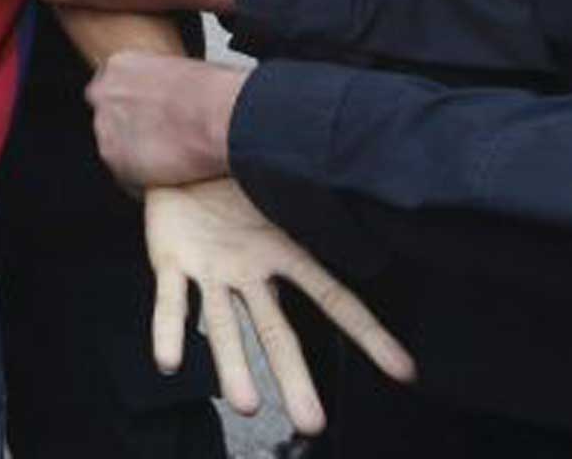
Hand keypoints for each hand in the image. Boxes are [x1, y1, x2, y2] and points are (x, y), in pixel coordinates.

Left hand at [89, 50, 242, 188]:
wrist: (220, 118)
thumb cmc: (212, 92)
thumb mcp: (180, 69)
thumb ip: (158, 81)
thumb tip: (165, 95)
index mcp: (120, 65)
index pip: (110, 85)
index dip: (130, 103)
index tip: (147, 113)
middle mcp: (106, 93)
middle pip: (107, 116)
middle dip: (128, 128)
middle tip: (158, 136)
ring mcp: (106, 127)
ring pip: (114, 146)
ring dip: (135, 154)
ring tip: (169, 156)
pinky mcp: (115, 160)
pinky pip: (125, 175)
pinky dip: (142, 178)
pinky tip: (169, 173)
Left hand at [144, 177, 414, 434]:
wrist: (177, 149)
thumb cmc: (235, 170)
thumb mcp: (278, 180)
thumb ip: (311, 198)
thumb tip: (364, 184)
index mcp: (284, 251)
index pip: (333, 298)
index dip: (367, 332)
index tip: (403, 371)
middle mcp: (249, 272)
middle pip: (277, 332)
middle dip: (294, 376)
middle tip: (312, 422)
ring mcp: (210, 270)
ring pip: (224, 326)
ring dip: (234, 366)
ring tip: (246, 406)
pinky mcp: (170, 261)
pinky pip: (170, 300)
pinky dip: (169, 330)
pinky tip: (168, 363)